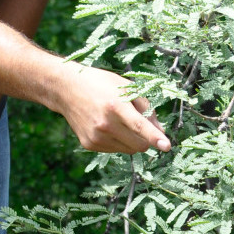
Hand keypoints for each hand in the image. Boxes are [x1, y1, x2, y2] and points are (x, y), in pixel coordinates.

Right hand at [56, 66, 170, 152]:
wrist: (65, 89)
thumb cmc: (99, 84)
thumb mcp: (125, 87)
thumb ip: (146, 108)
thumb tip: (160, 131)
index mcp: (115, 105)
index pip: (140, 126)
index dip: (155, 137)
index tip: (167, 146)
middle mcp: (105, 124)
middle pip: (139, 144)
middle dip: (146, 139)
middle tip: (141, 126)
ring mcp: (96, 136)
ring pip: (129, 150)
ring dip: (132, 140)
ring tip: (118, 122)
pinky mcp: (89, 144)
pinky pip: (114, 150)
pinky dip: (118, 141)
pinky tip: (107, 127)